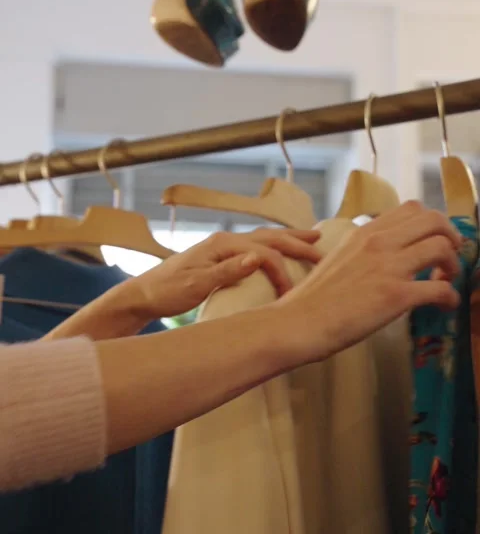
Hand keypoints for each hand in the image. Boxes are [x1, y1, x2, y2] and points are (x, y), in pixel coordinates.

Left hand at [131, 228, 320, 318]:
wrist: (144, 294)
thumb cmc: (168, 292)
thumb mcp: (196, 285)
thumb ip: (226, 272)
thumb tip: (256, 259)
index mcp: (222, 245)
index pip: (264, 254)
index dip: (282, 272)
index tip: (291, 295)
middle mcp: (225, 241)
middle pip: (270, 237)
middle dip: (298, 243)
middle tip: (323, 252)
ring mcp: (224, 247)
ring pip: (265, 238)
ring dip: (289, 239)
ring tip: (313, 241)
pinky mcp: (222, 257)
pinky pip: (256, 247)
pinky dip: (275, 246)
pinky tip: (284, 252)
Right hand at [277, 202, 462, 365]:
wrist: (299, 322)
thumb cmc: (312, 298)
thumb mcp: (338, 258)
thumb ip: (362, 251)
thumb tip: (382, 258)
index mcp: (364, 232)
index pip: (411, 209)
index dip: (431, 223)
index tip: (433, 239)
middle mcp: (378, 242)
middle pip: (433, 220)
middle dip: (450, 236)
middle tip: (449, 255)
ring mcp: (389, 267)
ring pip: (442, 246)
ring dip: (454, 263)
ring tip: (447, 279)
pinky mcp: (396, 295)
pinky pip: (440, 288)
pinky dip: (450, 296)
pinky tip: (445, 305)